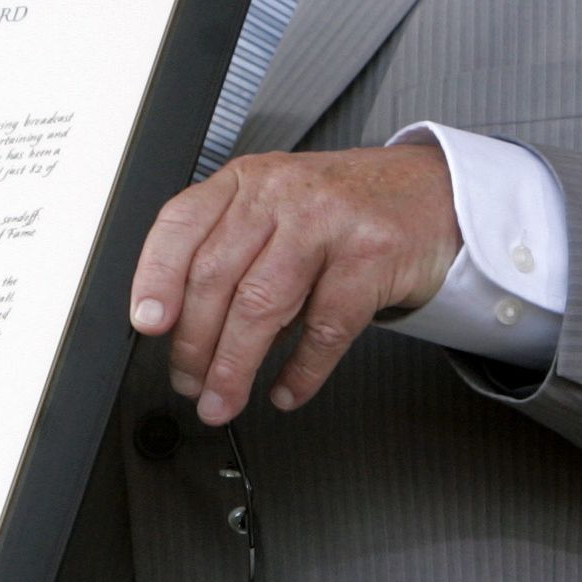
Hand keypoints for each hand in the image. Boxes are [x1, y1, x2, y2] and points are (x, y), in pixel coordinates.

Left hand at [129, 145, 461, 421]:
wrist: (435, 194)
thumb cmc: (345, 209)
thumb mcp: (278, 208)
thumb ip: (232, 249)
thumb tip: (182, 325)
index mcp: (246, 181)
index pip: (181, 225)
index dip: (156, 278)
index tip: (146, 324)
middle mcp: (281, 194)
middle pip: (217, 276)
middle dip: (193, 342)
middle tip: (187, 382)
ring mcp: (328, 222)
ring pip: (262, 305)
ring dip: (234, 366)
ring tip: (222, 400)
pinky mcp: (372, 256)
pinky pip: (325, 328)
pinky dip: (301, 370)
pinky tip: (286, 390)